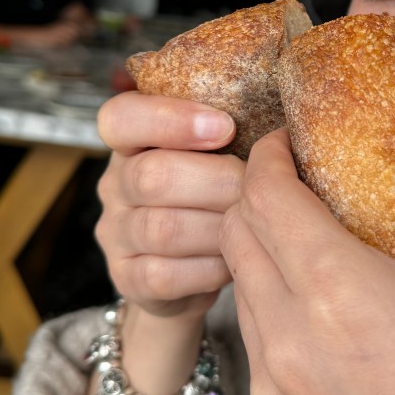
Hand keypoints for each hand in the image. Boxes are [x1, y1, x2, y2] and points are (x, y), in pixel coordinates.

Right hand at [96, 91, 241, 319]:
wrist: (192, 268)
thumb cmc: (215, 196)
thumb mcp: (217, 154)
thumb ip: (230, 134)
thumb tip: (279, 132)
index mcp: (132, 141)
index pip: (122, 116)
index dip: (170, 118)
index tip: (226, 126)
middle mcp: (115, 184)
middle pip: (152, 176)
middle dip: (218, 182)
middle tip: (257, 189)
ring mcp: (116, 233)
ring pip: (162, 228)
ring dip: (219, 228)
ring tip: (252, 227)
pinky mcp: (127, 278)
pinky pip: (165, 275)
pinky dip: (209, 268)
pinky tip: (233, 262)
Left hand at [222, 128, 394, 394]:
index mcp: (343, 297)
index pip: (263, 196)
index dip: (266, 157)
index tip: (286, 143)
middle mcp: (288, 346)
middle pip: (237, 239)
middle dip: (256, 199)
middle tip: (301, 187)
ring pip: (242, 299)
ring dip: (266, 263)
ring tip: (320, 256)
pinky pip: (256, 362)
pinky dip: (278, 330)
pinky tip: (332, 339)